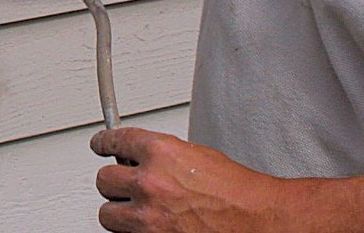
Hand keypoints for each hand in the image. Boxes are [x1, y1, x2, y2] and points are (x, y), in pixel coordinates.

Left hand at [91, 128, 295, 231]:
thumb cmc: (240, 193)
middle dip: (116, 183)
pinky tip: (149, 226)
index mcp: (160, 153)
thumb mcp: (198, 156)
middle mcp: (149, 183)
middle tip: (126, 186)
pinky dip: (134, 232)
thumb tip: (143, 159)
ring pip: (107, 214)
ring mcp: (148, 216)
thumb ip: (163, 156)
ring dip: (121, 212)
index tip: (101, 145)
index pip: (114, 141)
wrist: (263, 222)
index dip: (104, 143)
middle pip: (104, 180)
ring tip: (139, 211)